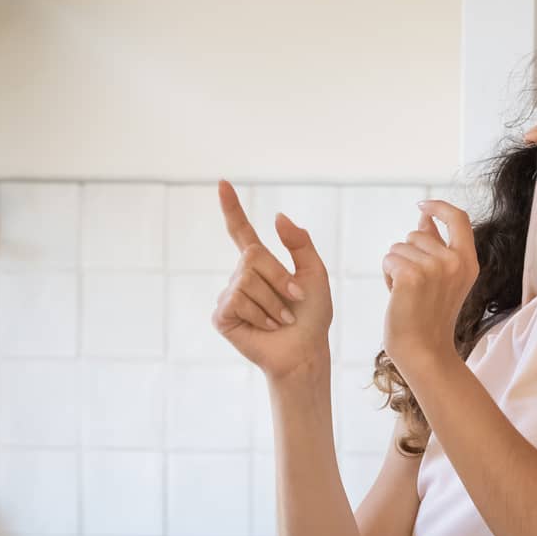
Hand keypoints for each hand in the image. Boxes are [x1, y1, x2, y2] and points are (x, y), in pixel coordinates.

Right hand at [211, 180, 332, 380]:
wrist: (305, 351)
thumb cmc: (313, 316)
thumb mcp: (314, 273)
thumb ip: (300, 243)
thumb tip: (276, 216)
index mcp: (261, 265)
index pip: (241, 232)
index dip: (232, 208)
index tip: (223, 183)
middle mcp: (241, 276)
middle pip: (253, 256)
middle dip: (280, 277)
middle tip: (295, 301)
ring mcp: (229, 295)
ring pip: (247, 280)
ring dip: (274, 301)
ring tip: (282, 318)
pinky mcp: (222, 315)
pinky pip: (238, 300)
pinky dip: (261, 314)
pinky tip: (266, 327)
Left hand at [381, 200, 477, 379]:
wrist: (424, 350)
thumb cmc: (429, 315)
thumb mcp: (442, 277)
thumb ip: (436, 244)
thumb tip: (425, 215)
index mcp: (468, 261)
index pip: (459, 218)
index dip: (439, 206)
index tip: (423, 206)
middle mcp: (455, 261)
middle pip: (416, 233)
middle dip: (408, 254)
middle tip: (416, 286)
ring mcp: (435, 267)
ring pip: (399, 246)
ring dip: (396, 266)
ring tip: (407, 292)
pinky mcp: (412, 275)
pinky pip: (389, 258)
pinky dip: (387, 275)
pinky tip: (396, 294)